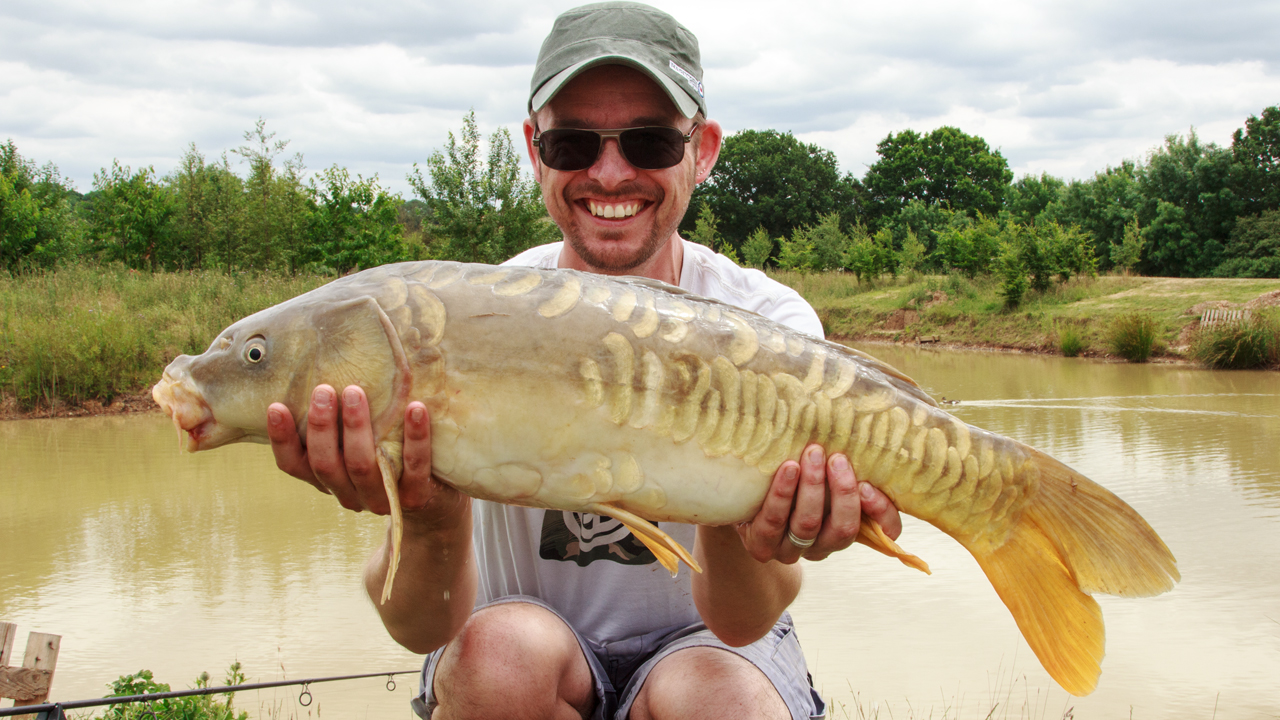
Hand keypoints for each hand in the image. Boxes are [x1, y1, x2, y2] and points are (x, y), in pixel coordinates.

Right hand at [267, 385, 463, 522]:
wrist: (436, 499)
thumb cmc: (388, 455)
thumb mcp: (358, 440)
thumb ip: (340, 419)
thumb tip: (324, 360)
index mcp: (327, 480)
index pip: (293, 464)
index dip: (281, 438)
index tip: (276, 406)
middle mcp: (349, 493)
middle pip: (325, 464)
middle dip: (322, 426)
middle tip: (324, 390)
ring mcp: (382, 498)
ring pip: (362, 466)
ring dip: (356, 428)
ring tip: (355, 392)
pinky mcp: (416, 497)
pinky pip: (413, 466)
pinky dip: (414, 437)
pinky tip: (416, 409)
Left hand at [736, 444, 901, 563]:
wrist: (743, 497)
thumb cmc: (792, 477)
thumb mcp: (824, 471)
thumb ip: (842, 462)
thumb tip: (862, 431)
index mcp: (846, 528)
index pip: (884, 532)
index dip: (882, 512)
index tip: (869, 485)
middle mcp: (823, 546)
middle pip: (843, 529)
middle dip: (842, 492)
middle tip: (837, 459)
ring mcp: (791, 550)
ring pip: (808, 524)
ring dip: (812, 487)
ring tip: (811, 455)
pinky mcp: (762, 546)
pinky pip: (773, 522)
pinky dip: (782, 494)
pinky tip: (787, 469)